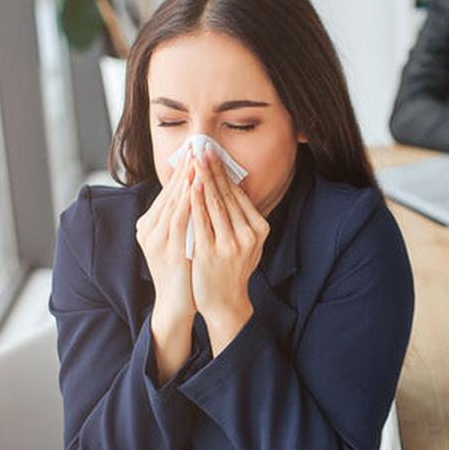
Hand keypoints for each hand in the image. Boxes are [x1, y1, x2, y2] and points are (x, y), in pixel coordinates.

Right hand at [135, 153, 194, 380]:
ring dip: (185, 180)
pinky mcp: (167, 251)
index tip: (195, 152)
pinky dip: (187, 202)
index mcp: (149, 225)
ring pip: (172, 203)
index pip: (167, 192)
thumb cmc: (183, 270)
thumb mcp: (181, 239)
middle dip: (184, 170)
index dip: (181, 171)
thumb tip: (197, 192)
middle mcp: (148, 230)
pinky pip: (179, 220)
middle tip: (197, 147)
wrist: (177, 303)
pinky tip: (196, 188)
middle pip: (168, 193)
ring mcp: (156, 240)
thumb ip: (184, 217)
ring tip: (197, 161)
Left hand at [190, 146, 269, 352]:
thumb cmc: (232, 269)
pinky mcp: (211, 252)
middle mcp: (248, 235)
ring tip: (194, 160)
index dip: (225, 172)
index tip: (214, 153)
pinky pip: (201, 220)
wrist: (225, 302)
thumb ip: (242, 218)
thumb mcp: (247, 243)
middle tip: (202, 148)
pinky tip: (189, 186)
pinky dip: (195, 200)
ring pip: (214, 204)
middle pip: (227, 195)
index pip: (239, 195)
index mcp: (259, 230)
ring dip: (203, 178)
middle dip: (213, 169)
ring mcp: (230, 244)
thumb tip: (233, 186)